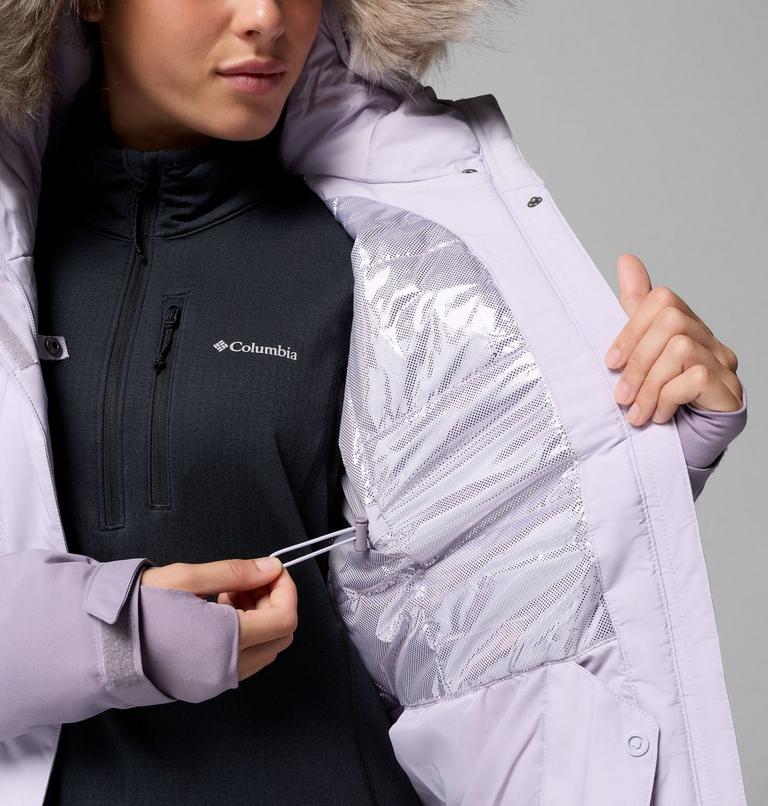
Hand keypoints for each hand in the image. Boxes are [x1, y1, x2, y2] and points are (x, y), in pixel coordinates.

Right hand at [140, 557, 296, 681]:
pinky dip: (244, 634)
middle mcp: (226, 670)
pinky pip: (243, 661)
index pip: (284, 619)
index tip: (272, 569)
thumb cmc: (137, 608)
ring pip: (264, 649)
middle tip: (247, 579)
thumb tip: (271, 568)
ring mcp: (216, 683)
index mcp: (227, 642)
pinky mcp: (204, 687)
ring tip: (227, 592)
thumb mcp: (187, 578)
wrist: (95, 645)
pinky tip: (218, 613)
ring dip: (259, 618)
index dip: (286, 590)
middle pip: (280, 636)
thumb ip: (237, 573)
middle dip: (273, 602)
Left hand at [604, 254, 742, 425]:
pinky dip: (668, 397)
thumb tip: (626, 259)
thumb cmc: (657, 398)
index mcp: (683, 327)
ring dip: (650, 385)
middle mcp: (707, 339)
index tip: (611, 363)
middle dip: (638, 361)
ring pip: (680, 349)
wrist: (682, 447)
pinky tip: (660, 415)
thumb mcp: (637, 354)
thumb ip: (635, 309)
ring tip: (637, 413)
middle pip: (670, 322)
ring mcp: (722, 362)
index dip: (631, 329)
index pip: (661, 301)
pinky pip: (695, 376)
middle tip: (622, 396)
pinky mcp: (729, 389)